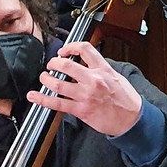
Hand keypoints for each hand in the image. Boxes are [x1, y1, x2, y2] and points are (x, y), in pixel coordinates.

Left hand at [28, 40, 142, 136]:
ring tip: (44, 78)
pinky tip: (34, 96)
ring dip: (46, 79)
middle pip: (66, 65)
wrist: (132, 119)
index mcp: (103, 69)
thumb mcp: (117, 76)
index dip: (70, 47)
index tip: (64, 51)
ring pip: (58, 84)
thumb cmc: (126, 99)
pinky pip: (57, 104)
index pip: (84, 49)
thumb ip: (100, 68)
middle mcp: (93, 80)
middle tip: (51, 65)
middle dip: (53, 63)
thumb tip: (85, 63)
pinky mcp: (81, 110)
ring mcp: (86, 96)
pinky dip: (43, 99)